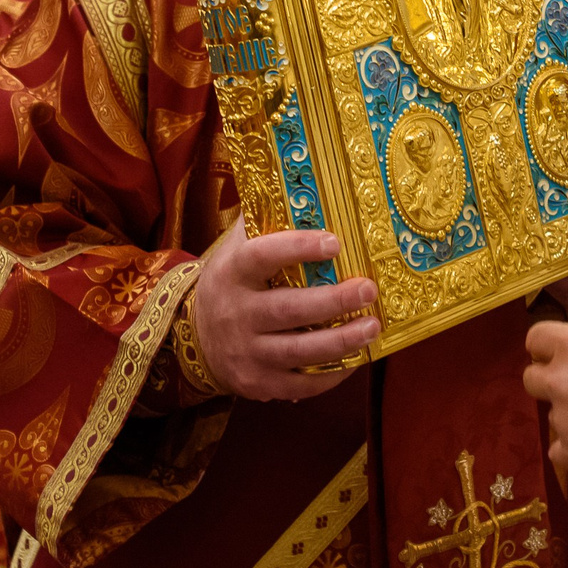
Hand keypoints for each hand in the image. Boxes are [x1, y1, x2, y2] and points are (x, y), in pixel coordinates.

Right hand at [190, 223, 380, 401]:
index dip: (297, 248)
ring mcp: (246, 353)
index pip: (262, 257)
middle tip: (368, 289)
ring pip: (298, 351)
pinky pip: (300, 384)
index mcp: (231, 273)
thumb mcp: (235, 249)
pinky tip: (357, 358)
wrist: (193, 339)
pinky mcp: (257, 384)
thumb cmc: (230, 283)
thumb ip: (263, 222)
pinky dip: (331, 374)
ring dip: (341, 341)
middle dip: (333, 301)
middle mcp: (236, 314)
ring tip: (373, 326)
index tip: (335, 242)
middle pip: (288, 309)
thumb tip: (302, 183)